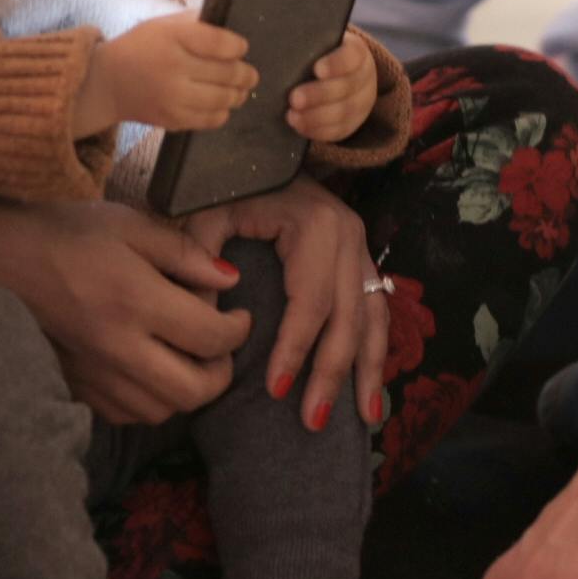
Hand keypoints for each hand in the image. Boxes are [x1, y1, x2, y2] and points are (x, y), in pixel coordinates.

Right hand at [0, 196, 248, 425]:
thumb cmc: (63, 230)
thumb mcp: (128, 223)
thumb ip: (183, 252)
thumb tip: (229, 280)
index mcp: (134, 299)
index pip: (210, 337)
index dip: (238, 330)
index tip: (239, 314)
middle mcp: (115, 346)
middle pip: (192, 391)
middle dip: (220, 373)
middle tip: (221, 347)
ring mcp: (91, 373)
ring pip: (160, 411)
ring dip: (185, 391)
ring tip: (188, 359)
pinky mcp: (72, 385)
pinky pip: (124, 413)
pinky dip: (148, 400)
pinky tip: (149, 369)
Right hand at [78, 14, 255, 138]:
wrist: (107, 83)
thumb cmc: (140, 47)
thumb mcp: (163, 25)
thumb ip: (195, 23)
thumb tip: (230, 28)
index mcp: (172, 38)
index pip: (219, 43)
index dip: (238, 47)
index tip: (242, 48)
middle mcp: (174, 68)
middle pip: (227, 73)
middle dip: (246, 74)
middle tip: (250, 74)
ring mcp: (174, 97)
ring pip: (223, 99)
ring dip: (238, 95)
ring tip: (240, 90)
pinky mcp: (173, 120)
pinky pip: (210, 119)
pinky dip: (222, 112)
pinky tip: (222, 105)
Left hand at [179, 176, 382, 431]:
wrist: (262, 157)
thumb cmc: (231, 189)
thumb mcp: (208, 211)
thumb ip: (199, 258)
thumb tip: (207, 317)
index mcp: (315, 224)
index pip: (310, 300)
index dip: (294, 347)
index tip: (273, 389)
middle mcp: (349, 237)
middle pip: (347, 317)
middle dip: (331, 373)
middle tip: (311, 421)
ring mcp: (363, 250)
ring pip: (373, 319)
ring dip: (366, 371)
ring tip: (363, 419)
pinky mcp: (365, 263)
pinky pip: (378, 314)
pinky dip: (374, 353)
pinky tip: (371, 392)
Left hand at [285, 27, 378, 144]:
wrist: (334, 77)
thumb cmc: (316, 56)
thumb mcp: (314, 46)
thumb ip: (301, 48)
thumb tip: (274, 53)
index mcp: (356, 53)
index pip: (352, 56)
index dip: (336, 64)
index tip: (317, 69)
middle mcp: (363, 78)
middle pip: (346, 87)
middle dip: (319, 94)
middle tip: (294, 98)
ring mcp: (360, 103)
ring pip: (343, 112)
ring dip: (315, 116)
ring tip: (291, 115)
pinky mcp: (351, 124)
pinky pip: (337, 131)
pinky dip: (316, 130)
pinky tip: (298, 125)